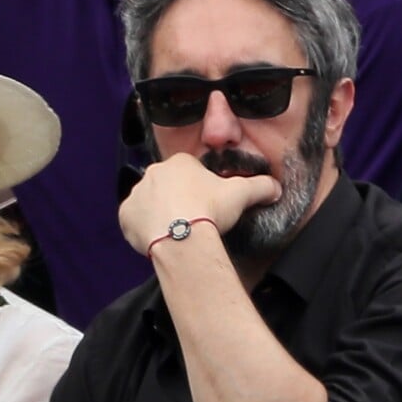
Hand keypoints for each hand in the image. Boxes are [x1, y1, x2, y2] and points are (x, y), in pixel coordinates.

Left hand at [118, 152, 280, 255]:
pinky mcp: (125, 215)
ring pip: (150, 201)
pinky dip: (142, 228)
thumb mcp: (241, 194)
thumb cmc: (209, 210)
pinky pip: (134, 220)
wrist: (182, 237)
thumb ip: (261, 186)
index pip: (190, 171)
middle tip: (192, 219)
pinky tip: (159, 238)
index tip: (206, 204)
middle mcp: (154, 173)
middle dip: (178, 199)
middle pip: (168, 185)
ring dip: (159, 212)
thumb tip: (277, 187)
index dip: (200, 188)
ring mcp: (137, 194)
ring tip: (176, 231)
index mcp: (180, 163)